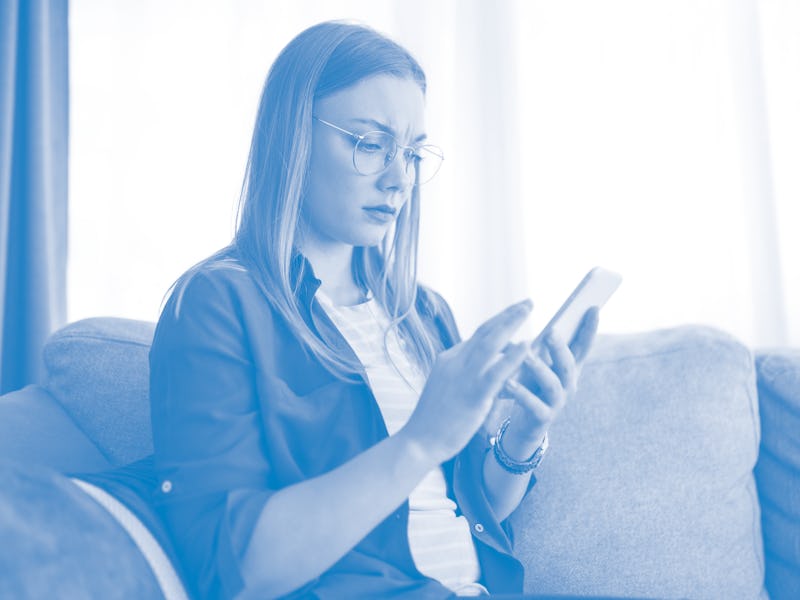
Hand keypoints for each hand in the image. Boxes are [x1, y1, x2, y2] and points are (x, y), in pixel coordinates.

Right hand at [400, 299, 533, 464]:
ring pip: (490, 343)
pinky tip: (527, 344)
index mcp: (449, 359)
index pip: (477, 337)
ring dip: (511, 323)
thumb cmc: (435, 420)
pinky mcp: (472, 394)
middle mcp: (455, 361)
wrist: (419, 441)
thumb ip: (468, 376)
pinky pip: (496, 371)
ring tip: (528, 309)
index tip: (513, 313)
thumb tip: (492, 371)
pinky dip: (513, 356)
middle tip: (527, 302)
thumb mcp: (449, 389)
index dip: (498, 323)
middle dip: (508, 315)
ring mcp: (463, 376)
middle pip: (485, 331)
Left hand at [500, 308, 599, 456]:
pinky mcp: (542, 418)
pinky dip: (521, 393)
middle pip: (568, 364)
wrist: (526, 426)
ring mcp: (557, 402)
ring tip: (526, 355)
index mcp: (569, 368)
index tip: (593, 307)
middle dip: (560, 347)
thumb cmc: (532, 387)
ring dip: (539, 368)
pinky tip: (508, 381)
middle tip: (550, 331)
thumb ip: (545, 347)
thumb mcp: (541, 364)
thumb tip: (541, 319)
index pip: (583, 346)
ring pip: (552, 384)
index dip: (590, 329)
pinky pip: (533, 405)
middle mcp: (568, 384)